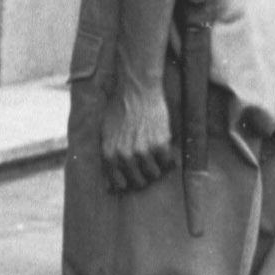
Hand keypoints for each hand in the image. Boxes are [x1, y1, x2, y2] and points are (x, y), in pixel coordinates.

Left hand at [101, 74, 175, 193]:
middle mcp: (125, 157)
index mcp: (109, 155)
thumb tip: (109, 185)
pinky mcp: (160, 145)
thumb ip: (108, 157)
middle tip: (149, 164)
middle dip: (144, 175)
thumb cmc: (119, 108)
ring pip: (154, 174)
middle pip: (139, 181)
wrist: (136, 90)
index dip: (128, 182)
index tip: (135, 177)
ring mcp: (143, 152)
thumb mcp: (105, 133)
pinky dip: (169, 159)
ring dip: (157, 167)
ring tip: (157, 155)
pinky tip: (166, 149)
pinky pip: (167, 163)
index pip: (119, 183)